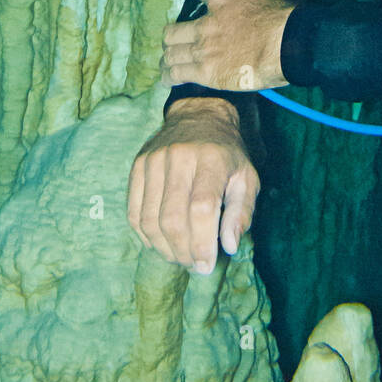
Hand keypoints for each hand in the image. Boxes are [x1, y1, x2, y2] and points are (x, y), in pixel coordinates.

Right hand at [127, 98, 259, 272]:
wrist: (199, 116)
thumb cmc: (227, 154)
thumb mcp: (247, 178)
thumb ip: (241, 212)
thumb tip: (229, 246)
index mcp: (211, 159)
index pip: (201, 209)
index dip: (202, 243)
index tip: (207, 264)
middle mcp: (179, 157)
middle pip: (172, 218)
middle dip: (183, 252)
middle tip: (195, 266)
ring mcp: (153, 160)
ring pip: (150, 219)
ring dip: (164, 249)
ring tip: (180, 258)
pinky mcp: (137, 166)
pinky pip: (134, 212)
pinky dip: (145, 236)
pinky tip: (161, 243)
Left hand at [161, 0, 294, 91]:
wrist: (285, 44)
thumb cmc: (284, 21)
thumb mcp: (268, 0)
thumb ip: (257, 3)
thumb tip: (270, 4)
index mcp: (223, 0)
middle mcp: (206, 24)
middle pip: (172, 31)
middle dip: (171, 37)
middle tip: (174, 42)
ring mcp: (203, 49)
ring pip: (170, 54)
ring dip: (167, 59)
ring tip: (166, 64)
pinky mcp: (206, 72)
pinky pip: (177, 74)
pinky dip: (168, 76)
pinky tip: (166, 79)